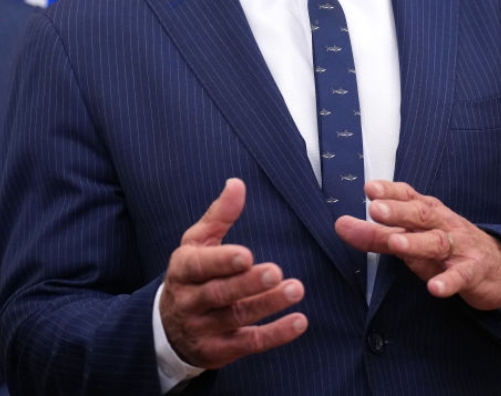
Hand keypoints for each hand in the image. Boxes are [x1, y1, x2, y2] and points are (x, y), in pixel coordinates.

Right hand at [159, 179, 306, 367]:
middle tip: (276, 272)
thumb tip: (237, 184)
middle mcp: (190, 301)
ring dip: (268, 305)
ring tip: (296, 289)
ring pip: (236, 318)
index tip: (246, 254)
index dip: (222, 262)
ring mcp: (203, 329)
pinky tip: (299, 321)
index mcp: (184, 271)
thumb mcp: (197, 243)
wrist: (168, 328)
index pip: (199, 266)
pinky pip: (249, 344)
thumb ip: (219, 216)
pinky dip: (276, 335)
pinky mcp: (219, 350)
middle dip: (248, 284)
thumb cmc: (192, 275)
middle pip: (219, 293)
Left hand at [335, 180, 500, 309]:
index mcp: (430, 213)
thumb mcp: (414, 239)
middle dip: (398, 211)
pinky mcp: (473, 272)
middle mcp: (444, 225)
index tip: (370, 188)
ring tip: (396, 244)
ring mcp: (460, 248)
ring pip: (437, 243)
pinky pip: (461, 276)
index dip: (391, 192)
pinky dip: (448, 281)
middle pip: (421, 215)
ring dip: (416, 242)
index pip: (409, 197)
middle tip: (375, 209)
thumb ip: (378, 235)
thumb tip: (342, 225)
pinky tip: (435, 288)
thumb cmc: (449, 249)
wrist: (499, 267)